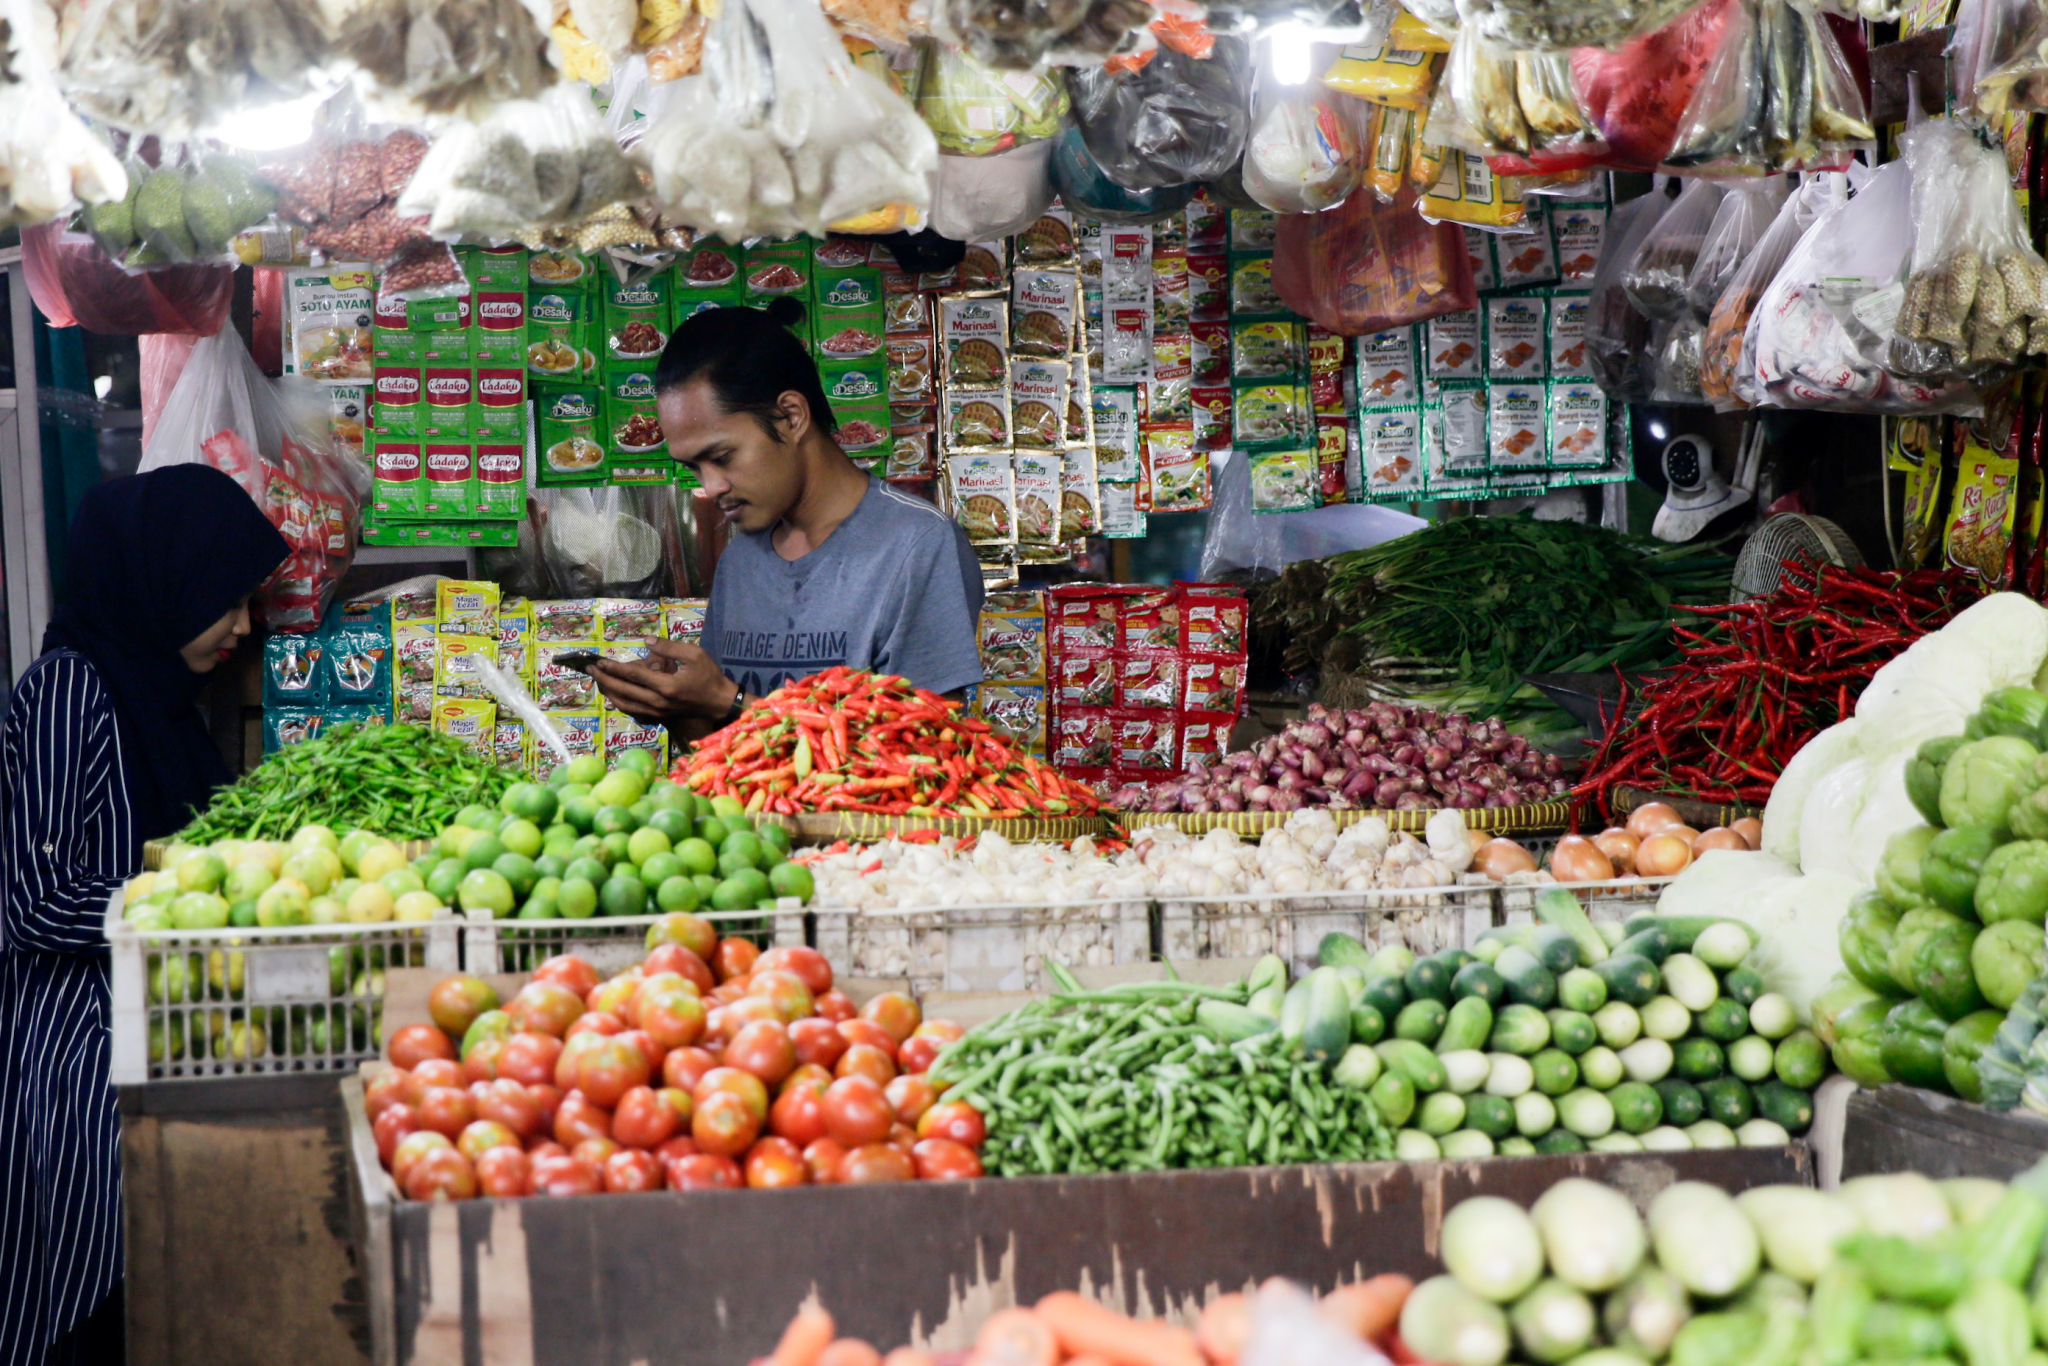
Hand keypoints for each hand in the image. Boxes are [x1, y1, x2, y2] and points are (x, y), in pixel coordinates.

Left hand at [589, 639, 734, 726]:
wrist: (720, 702)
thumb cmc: (710, 675)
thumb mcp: (694, 654)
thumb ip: (668, 647)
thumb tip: (646, 640)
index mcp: (666, 685)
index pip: (633, 675)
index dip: (614, 668)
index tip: (599, 661)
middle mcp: (658, 701)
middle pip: (623, 691)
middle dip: (604, 680)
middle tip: (590, 669)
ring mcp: (658, 711)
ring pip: (625, 704)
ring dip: (608, 693)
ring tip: (597, 681)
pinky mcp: (659, 716)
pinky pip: (633, 711)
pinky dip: (620, 703)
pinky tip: (614, 695)